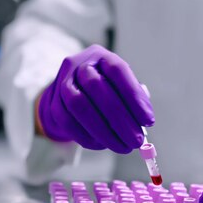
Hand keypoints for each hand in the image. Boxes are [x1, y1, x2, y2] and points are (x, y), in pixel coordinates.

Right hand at [37, 44, 153, 153]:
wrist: (71, 92)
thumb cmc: (104, 90)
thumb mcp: (119, 86)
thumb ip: (133, 98)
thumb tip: (143, 122)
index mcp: (101, 56)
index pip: (117, 70)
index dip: (134, 96)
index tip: (148, 120)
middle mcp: (79, 65)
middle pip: (96, 87)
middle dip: (120, 118)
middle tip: (136, 140)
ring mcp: (62, 83)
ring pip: (79, 106)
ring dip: (103, 131)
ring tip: (122, 147)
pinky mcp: (54, 103)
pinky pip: (68, 122)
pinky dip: (88, 137)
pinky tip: (103, 145)